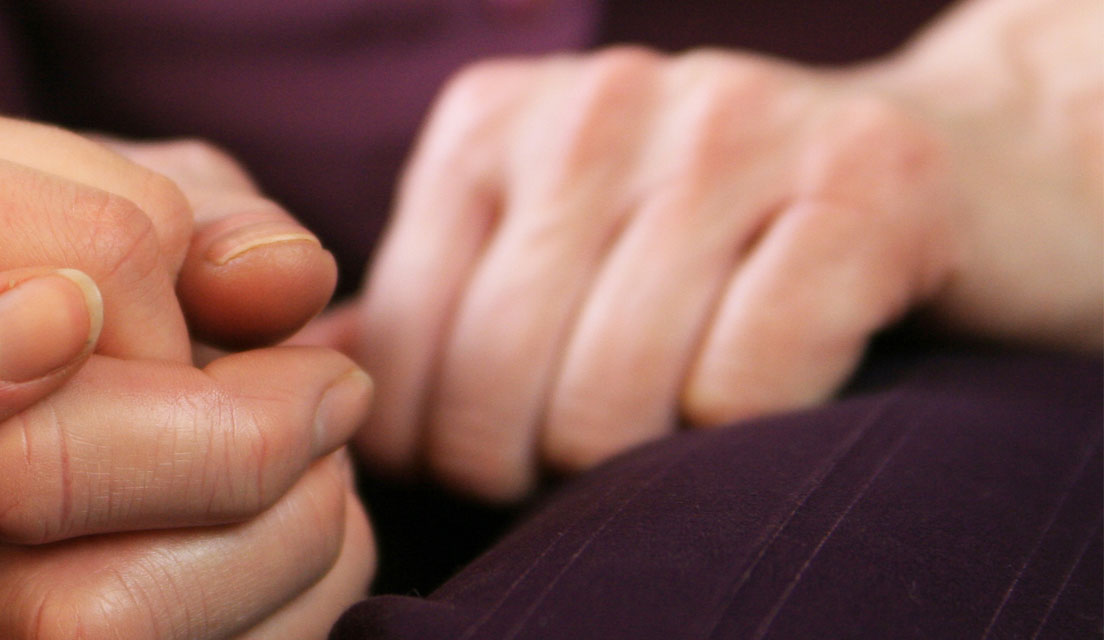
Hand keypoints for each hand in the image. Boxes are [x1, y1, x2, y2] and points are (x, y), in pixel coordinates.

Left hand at [0, 69, 341, 608]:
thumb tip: (55, 327)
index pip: (97, 242)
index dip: (147, 379)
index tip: (97, 500)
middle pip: (138, 207)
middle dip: (162, 356)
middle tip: (93, 489)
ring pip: (141, 199)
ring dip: (150, 330)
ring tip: (80, 446)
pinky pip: (96, 208)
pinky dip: (124, 304)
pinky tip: (79, 388)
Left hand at [341, 48, 962, 500]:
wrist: (948, 166)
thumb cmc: (710, 239)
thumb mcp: (546, 241)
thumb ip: (431, 303)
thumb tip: (302, 374)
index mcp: (487, 124)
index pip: (400, 349)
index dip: (434, 448)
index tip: (496, 462)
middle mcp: (598, 102)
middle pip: (493, 385)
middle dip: (529, 469)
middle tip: (583, 467)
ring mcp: (732, 127)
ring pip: (611, 398)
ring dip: (640, 460)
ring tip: (669, 432)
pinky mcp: (863, 183)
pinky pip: (742, 381)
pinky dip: (746, 427)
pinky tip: (763, 389)